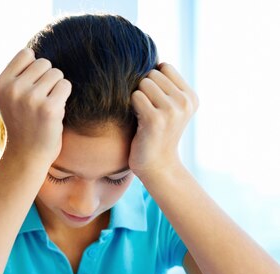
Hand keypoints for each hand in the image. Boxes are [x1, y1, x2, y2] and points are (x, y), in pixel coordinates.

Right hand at [0, 48, 71, 165]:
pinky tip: (54, 111)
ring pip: (56, 73)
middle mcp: (13, 89)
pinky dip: (64, 96)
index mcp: (1, 84)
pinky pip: (65, 85)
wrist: (27, 155)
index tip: (30, 86)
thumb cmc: (22, 122)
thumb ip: (18, 74)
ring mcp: (30, 99)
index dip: (33, 68)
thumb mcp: (10, 96)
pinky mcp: (49, 108)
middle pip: (44, 62)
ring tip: (46, 106)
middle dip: (46, 78)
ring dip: (56, 88)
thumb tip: (35, 52)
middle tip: (39, 100)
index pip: (26, 54)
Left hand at [129, 63, 198, 180]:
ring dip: (136, 98)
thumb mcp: (168, 107)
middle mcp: (185, 101)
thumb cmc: (155, 134)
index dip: (152, 80)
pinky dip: (131, 106)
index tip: (152, 100)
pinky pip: (135, 97)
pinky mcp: (156, 119)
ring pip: (143, 83)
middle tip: (145, 109)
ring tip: (142, 115)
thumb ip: (164, 85)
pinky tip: (137, 120)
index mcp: (191, 97)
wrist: (156, 165)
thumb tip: (149, 59)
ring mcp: (172, 110)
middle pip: (152, 74)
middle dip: (143, 88)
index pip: (164, 67)